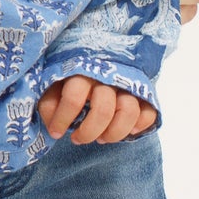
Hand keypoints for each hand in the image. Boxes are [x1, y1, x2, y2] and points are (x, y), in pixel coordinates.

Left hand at [38, 78, 157, 144]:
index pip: (73, 98)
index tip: (56, 133)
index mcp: (81, 71)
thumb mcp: (53, 84)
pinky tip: (128, 132)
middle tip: (78, 140)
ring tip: (102, 139)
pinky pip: (148, 112)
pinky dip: (141, 125)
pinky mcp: (143, 93)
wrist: (99, 58)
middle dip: (89, 132)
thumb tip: (53, 125)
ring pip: (129, 111)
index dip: (63, 120)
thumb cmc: (72, 77)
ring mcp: (127, 84)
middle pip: (103, 110)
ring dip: (114, 133)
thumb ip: (49, 102)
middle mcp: (106, 76)